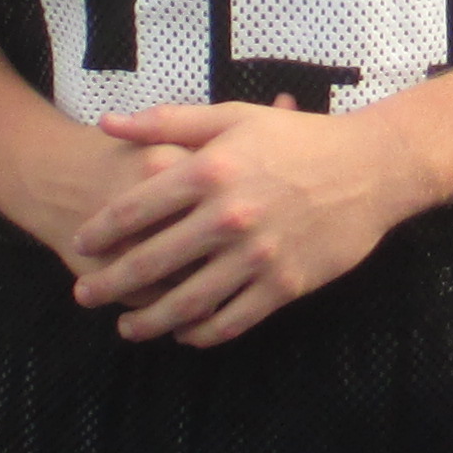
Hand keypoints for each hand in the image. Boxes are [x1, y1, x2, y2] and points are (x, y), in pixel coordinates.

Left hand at [71, 96, 432, 345]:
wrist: (373, 168)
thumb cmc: (298, 138)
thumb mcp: (233, 117)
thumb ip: (168, 123)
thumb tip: (107, 124)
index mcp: (210, 171)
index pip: (135, 209)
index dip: (100, 231)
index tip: (79, 244)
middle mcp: (228, 216)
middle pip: (151, 262)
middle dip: (109, 283)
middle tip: (82, 296)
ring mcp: (256, 256)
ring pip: (187, 303)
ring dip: (149, 322)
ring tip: (126, 328)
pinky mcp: (284, 285)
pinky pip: (232, 320)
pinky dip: (202, 334)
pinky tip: (184, 334)